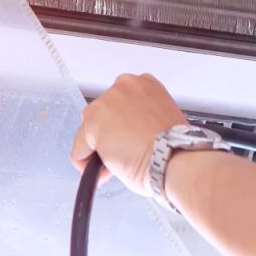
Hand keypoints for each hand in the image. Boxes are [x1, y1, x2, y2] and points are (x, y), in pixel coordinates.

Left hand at [69, 73, 187, 193]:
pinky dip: (86, 163)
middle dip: (109, 136)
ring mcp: (106, 103)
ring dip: (99, 149)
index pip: (121, 104)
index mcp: (145, 84)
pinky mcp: (92, 124)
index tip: (131, 141)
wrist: (174, 158)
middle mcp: (123, 86)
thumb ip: (141, 120)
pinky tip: (105, 171)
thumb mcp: (161, 122)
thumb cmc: (176, 147)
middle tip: (126, 154)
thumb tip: (129, 136)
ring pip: (89, 131)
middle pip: (103, 115)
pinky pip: (79, 150)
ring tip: (119, 163)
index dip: (124, 127)